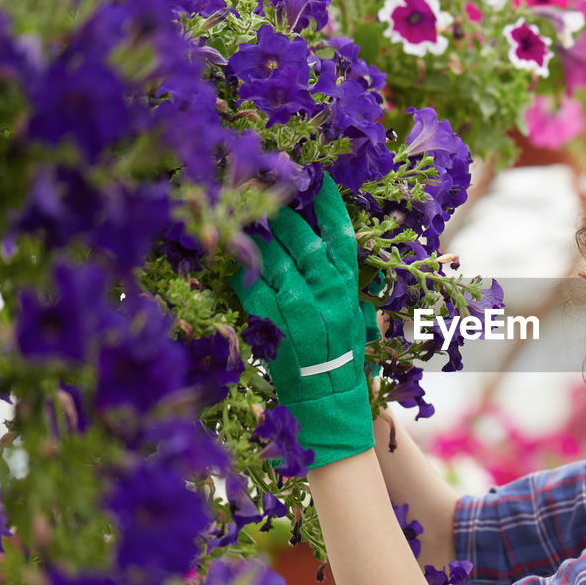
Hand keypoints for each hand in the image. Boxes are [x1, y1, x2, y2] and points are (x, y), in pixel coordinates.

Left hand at [228, 177, 379, 467]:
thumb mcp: (354, 320)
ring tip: (241, 216)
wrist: (332, 405)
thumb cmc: (342, 361)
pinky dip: (242, 275)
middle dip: (280, 215)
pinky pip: (255, 291)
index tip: (316, 179)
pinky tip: (232, 261)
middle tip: (262, 192)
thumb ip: (340, 287)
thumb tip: (321, 251)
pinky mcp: (278, 328)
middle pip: (303, 241)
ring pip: (276, 261)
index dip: (329, 207)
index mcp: (351, 290)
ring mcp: (304, 310)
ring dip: (255, 238)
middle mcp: (330, 295)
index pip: (342, 238)